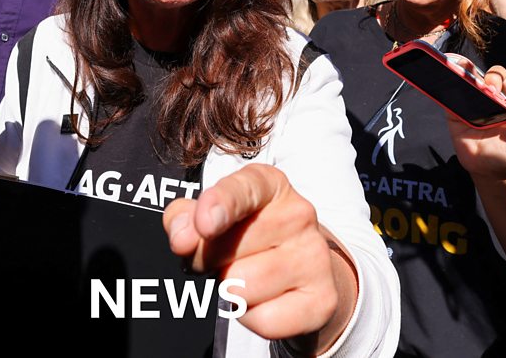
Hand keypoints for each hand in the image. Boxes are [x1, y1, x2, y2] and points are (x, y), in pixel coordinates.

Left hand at [162, 164, 354, 350]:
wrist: (302, 273)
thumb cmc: (245, 237)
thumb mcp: (210, 216)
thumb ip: (184, 218)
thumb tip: (182, 238)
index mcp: (269, 185)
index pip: (244, 189)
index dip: (221, 205)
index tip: (204, 223)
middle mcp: (298, 214)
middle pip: (229, 249)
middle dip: (209, 261)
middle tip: (223, 259)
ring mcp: (314, 256)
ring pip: (241, 288)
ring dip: (230, 291)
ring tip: (246, 278)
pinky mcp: (323, 299)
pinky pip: (263, 320)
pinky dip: (251, 318)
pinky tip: (265, 300)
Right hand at [444, 60, 505, 181]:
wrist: (486, 170)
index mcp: (504, 101)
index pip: (501, 78)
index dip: (496, 78)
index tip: (493, 91)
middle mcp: (485, 98)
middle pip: (479, 73)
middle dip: (475, 71)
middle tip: (474, 86)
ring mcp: (468, 103)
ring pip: (462, 79)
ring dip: (457, 69)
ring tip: (453, 66)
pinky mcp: (453, 113)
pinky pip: (445, 96)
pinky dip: (441, 86)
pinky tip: (439, 80)